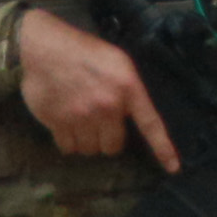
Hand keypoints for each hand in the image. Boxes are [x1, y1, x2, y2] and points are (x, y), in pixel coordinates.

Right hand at [17, 9, 178, 167]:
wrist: (42, 48)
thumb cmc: (82, 51)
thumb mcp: (117, 62)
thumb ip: (127, 89)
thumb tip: (127, 115)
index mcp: (127, 89)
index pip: (150, 124)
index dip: (163, 149)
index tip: (173, 168)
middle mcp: (107, 106)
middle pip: (113, 146)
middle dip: (106, 139)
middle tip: (97, 125)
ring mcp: (81, 116)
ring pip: (90, 149)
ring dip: (86, 141)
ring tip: (79, 123)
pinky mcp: (57, 122)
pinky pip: (68, 147)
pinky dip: (68, 142)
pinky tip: (64, 125)